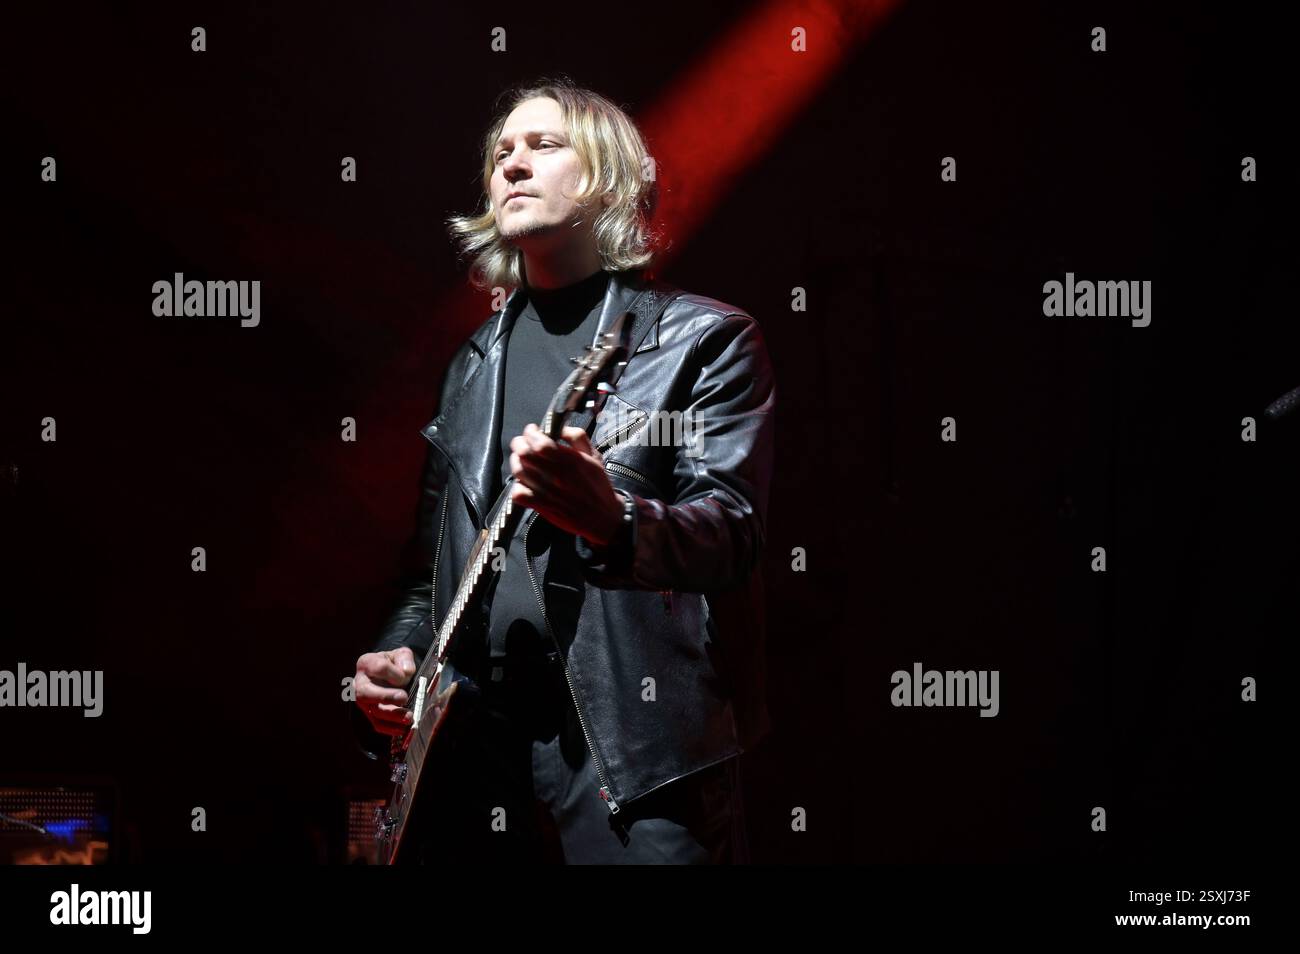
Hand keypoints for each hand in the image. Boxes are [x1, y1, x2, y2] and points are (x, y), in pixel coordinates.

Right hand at [354, 647, 415, 736]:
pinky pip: (376, 724)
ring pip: (372, 710)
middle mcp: (360, 683)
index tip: (406, 676)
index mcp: (367, 663)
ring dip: (391, 715)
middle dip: (385, 696)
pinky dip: (390, 728)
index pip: (377, 667)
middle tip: (403, 697)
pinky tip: (402, 728)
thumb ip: (405, 659)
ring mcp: (364, 701)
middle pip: (365, 692)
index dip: (393, 673)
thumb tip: (406, 672)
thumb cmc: (394, 664)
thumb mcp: (401, 655)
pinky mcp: (370, 714)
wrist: (390, 675)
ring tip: (408, 716)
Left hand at [508, 423, 623, 546]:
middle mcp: (558, 476)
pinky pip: (519, 494)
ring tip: (522, 462)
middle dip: (519, 444)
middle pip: (525, 455)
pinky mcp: (542, 507)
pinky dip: (517, 487)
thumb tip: (560, 428)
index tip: (532, 430)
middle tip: (522, 444)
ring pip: (519, 472)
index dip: (531, 433)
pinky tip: (523, 483)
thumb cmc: (598, 486)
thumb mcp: (595, 457)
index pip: (541, 443)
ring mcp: (548, 492)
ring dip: (517, 463)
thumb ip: (578, 437)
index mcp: (571, 461)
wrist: (603, 518)